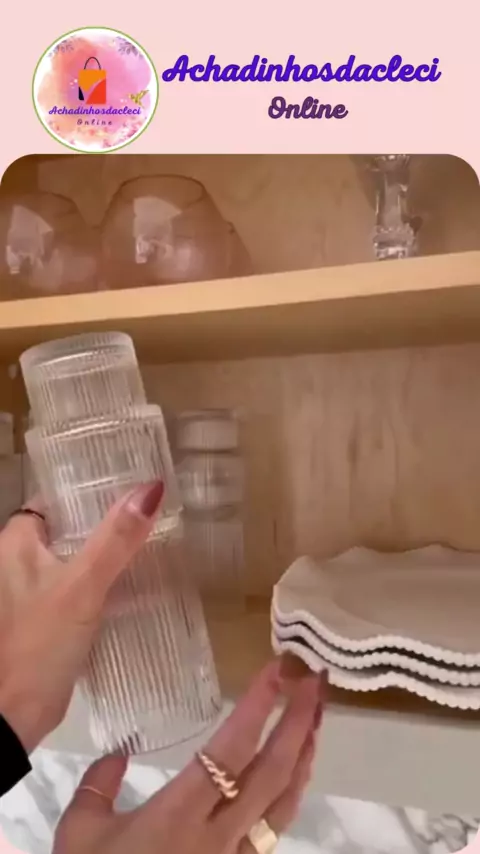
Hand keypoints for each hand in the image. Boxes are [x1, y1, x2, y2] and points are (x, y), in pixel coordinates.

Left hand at [0, 481, 164, 752]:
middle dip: (109, 523)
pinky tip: (137, 586)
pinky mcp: (49, 621)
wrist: (12, 717)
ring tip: (155, 543)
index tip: (133, 482)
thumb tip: (151, 488)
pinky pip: (82, 589)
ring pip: (79, 560)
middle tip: (156, 512)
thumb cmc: (38, 643)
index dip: (92, 489)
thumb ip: (115, 540)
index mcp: (17, 542)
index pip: (58, 499)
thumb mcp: (82, 586)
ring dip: (110, 555)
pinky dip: (106, 585)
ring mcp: (33, 593)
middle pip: (72, 529)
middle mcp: (20, 562)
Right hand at [55, 659, 325, 853]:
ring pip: (284, 802)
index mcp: (177, 815)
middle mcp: (216, 835)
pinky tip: (295, 771)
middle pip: (272, 773)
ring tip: (317, 713)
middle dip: (298, 721)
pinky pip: (276, 827)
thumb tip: (118, 750)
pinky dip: (292, 790)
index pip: (230, 751)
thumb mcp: (79, 834)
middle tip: (315, 679)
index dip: (258, 707)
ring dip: (305, 753)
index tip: (275, 670)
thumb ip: (98, 784)